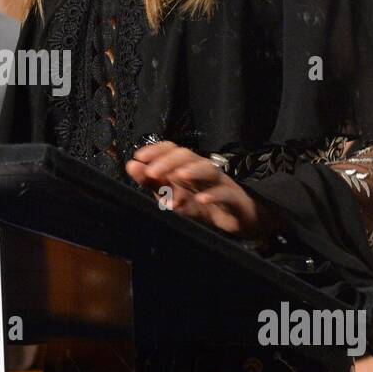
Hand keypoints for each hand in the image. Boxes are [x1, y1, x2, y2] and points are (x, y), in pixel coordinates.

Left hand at [125, 141, 280, 239]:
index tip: (139, 157)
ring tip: (177, 176)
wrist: (240, 221)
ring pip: (209, 170)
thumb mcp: (174, 196)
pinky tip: (202, 199)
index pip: (172, 150)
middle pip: (188, 155)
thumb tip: (132, 165)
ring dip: (192, 171)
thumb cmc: (204, 205)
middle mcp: (203, 171)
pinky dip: (214, 195)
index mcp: (187, 167)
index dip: (156, 150)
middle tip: (152, 172)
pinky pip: (226, 194)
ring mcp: (220, 184)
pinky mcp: (235, 200)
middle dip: (168, 161)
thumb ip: (153, 183)